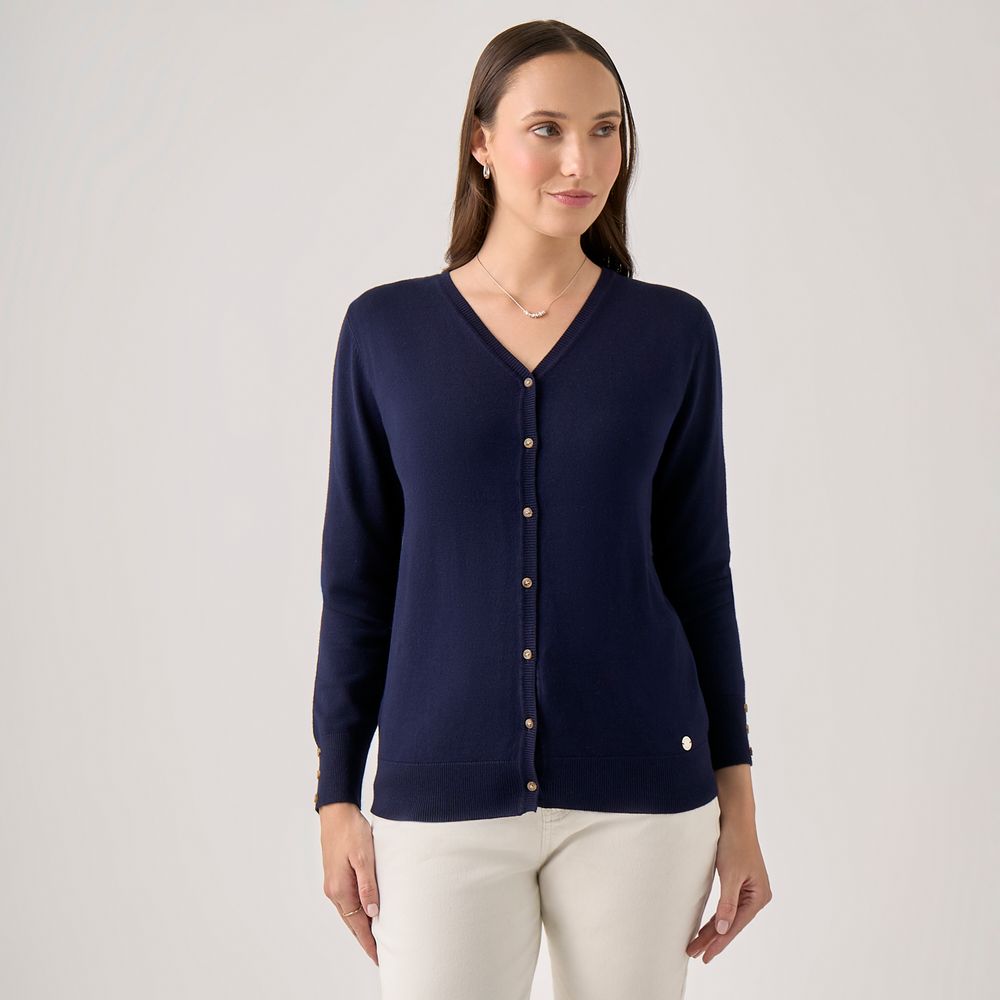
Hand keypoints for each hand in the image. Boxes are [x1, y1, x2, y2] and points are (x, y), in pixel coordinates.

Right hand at [318, 803, 380, 965]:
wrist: (336, 813)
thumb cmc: (351, 831)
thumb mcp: (365, 857)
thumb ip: (368, 886)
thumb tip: (373, 912)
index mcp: (340, 889)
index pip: (357, 925)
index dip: (369, 942)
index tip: (379, 957)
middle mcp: (333, 891)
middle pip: (351, 923)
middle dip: (365, 939)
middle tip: (380, 954)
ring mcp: (332, 884)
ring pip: (348, 913)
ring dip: (361, 926)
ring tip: (376, 938)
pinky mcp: (335, 876)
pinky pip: (347, 902)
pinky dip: (357, 912)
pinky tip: (366, 912)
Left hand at [687, 813, 771, 963]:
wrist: (735, 818)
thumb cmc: (735, 842)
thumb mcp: (730, 874)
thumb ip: (727, 903)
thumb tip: (722, 929)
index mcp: (759, 896)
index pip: (735, 925)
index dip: (719, 942)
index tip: (705, 955)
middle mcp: (756, 896)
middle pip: (731, 923)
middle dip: (712, 939)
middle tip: (694, 953)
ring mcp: (748, 890)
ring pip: (727, 916)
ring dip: (712, 930)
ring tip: (696, 945)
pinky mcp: (739, 883)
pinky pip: (726, 906)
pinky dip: (715, 917)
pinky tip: (707, 927)